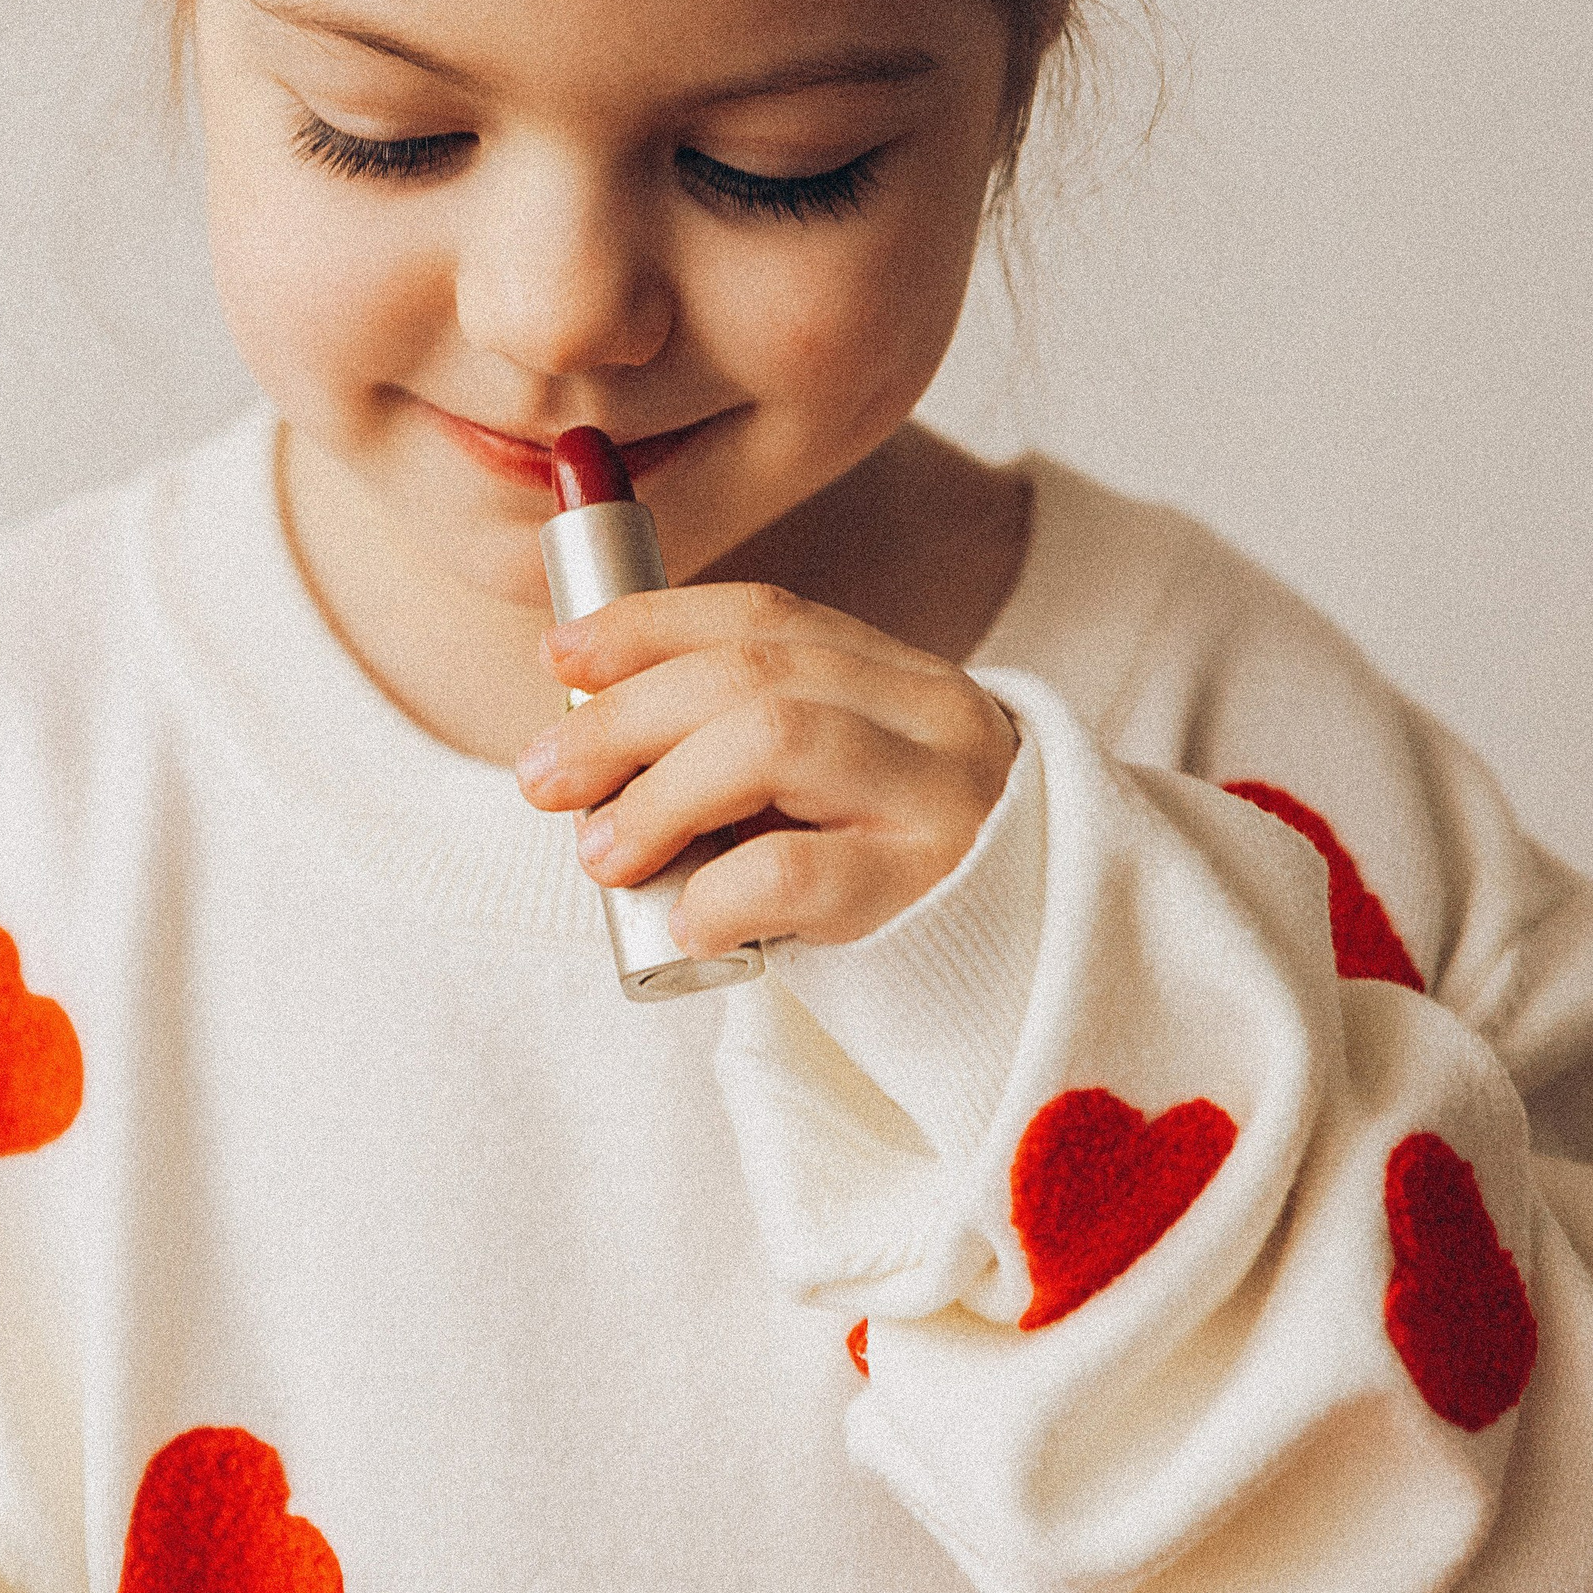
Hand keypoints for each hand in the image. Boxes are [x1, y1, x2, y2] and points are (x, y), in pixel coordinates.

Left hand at [518, 582, 1018, 954]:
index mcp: (899, 678)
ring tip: (601, 854)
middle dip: (623, 719)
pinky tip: (685, 923)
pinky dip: (716, 892)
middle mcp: (931, 719)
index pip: (765, 615)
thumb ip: (749, 749)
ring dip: (658, 793)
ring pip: (774, 741)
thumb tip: (587, 747)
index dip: (649, 625)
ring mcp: (944, 800)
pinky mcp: (937, 893)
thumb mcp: (842, 789)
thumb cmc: (902, 884)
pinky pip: (799, 871)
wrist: (1050, 976)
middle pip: (753, 676)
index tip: (560, 656)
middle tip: (542, 778)